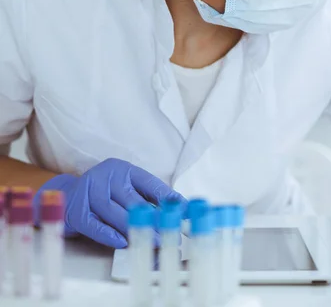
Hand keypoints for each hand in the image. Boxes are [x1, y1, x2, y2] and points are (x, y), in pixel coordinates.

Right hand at [34, 158, 186, 247]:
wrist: (63, 197)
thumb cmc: (104, 195)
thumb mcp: (126, 188)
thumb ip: (150, 198)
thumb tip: (182, 210)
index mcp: (122, 169)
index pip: (150, 184)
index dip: (169, 198)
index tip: (186, 211)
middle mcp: (105, 177)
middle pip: (134, 201)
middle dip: (155, 220)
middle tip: (172, 234)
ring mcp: (88, 192)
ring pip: (115, 213)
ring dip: (135, 230)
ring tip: (154, 242)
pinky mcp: (75, 211)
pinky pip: (94, 225)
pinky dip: (109, 235)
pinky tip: (123, 242)